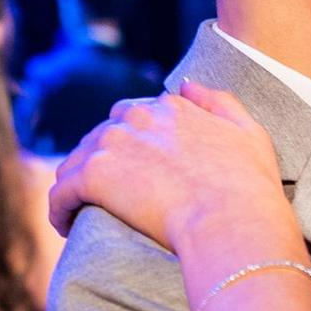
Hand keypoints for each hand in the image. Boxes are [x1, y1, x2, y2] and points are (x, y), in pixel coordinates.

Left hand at [50, 81, 295, 263]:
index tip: (135, 172)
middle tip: (105, 195)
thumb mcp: (251, 133)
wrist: (230, 222)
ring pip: (76, 161)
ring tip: (80, 212)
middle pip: (102, 135)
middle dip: (100, 162)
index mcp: (171, 107)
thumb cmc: (249, 188)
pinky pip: (61, 192)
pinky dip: (59, 209)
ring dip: (75, 185)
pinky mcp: (93, 175)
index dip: (133, 145)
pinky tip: (65, 226)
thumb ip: (219, 102)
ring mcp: (113, 143)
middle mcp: (138, 115)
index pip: (136, 116)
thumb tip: (186, 83)